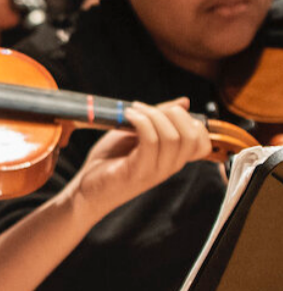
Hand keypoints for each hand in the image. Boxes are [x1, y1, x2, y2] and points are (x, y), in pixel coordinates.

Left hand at [66, 98, 210, 220]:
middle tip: (147, 107)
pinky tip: (128, 117)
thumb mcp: (137, 134)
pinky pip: (150, 142)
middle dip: (172, 113)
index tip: (166, 110)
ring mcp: (155, 171)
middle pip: (191, 136)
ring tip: (132, 111)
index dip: (191, 121)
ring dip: (152, 116)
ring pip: (172, 137)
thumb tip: (184, 102)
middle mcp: (169, 166)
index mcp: (173, 158)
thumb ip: (160, 119)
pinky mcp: (137, 171)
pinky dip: (140, 123)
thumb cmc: (110, 161)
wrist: (87, 188)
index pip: (202, 142)